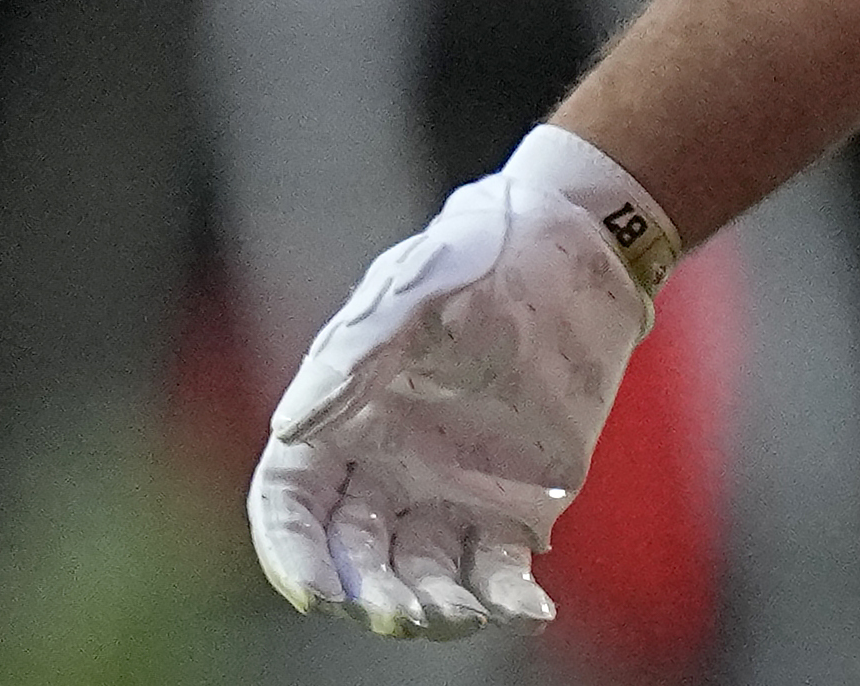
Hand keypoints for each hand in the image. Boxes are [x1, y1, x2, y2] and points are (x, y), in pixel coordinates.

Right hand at [247, 127, 671, 638]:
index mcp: (339, 423)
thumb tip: (288, 427)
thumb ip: (349, 361)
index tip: (316, 596)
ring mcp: (449, 491)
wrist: (570, 244)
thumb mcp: (407, 295)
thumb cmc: (474, 256)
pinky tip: (528, 610)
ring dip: (435, 606)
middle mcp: (384, 469)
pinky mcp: (515, 500)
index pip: (292, 507)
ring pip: (425, 573)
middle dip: (370, 595)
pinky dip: (509, 597)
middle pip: (357, 556)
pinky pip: (500, 566)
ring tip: (459, 615)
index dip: (293, 555)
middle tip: (399, 614)